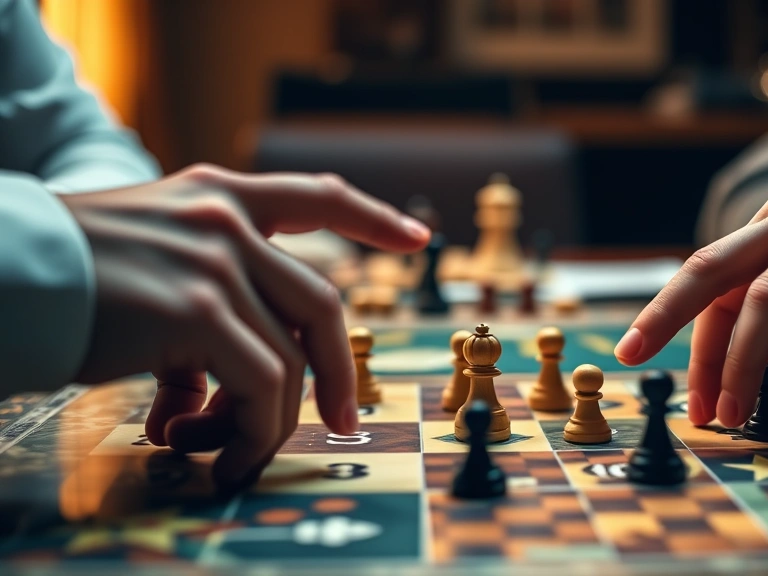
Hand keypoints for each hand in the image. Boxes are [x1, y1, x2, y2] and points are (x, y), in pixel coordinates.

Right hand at [60, 164, 429, 489]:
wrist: (0, 271)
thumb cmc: (62, 277)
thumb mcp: (147, 270)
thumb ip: (198, 318)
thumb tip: (202, 400)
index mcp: (217, 196)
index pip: (317, 196)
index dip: (373, 219)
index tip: (419, 238)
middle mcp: (226, 219)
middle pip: (321, 304)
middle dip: (339, 371)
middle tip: (345, 419)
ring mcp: (215, 262)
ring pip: (290, 360)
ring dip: (270, 424)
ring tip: (231, 456)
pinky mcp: (196, 310)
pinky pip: (261, 387)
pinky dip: (250, 433)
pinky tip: (214, 454)